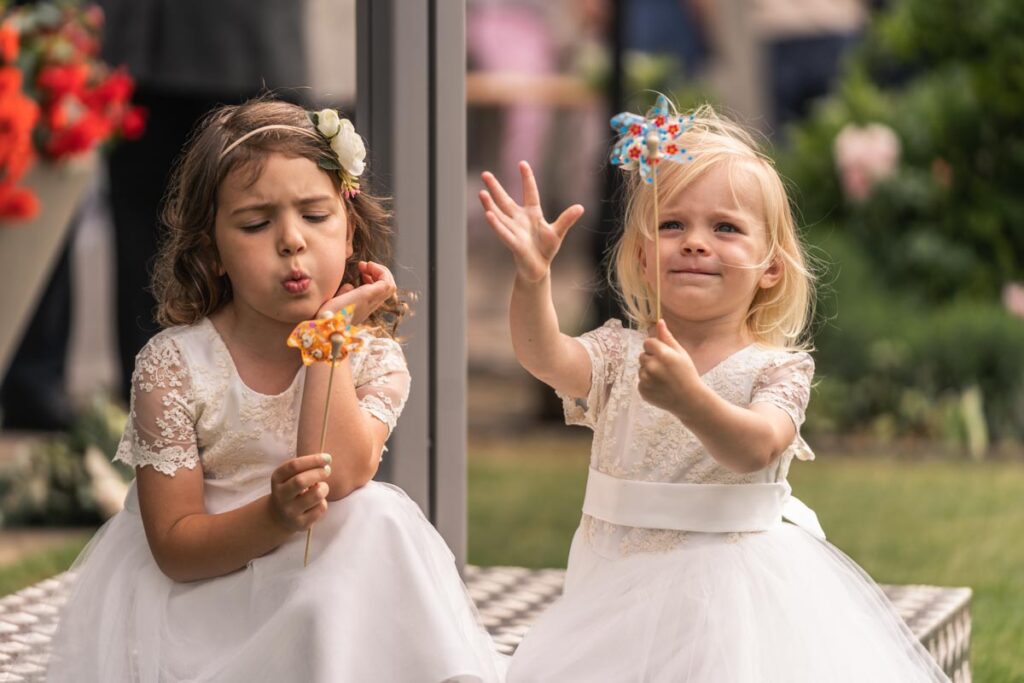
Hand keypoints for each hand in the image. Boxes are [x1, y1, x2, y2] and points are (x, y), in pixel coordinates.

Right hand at [269, 453, 331, 531]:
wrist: (279, 517)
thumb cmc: (291, 489)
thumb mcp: (290, 476)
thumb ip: (304, 468)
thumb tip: (325, 461)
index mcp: (277, 479)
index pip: (294, 466)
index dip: (313, 460)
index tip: (327, 458)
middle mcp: (280, 495)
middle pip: (301, 481)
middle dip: (319, 473)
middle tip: (327, 471)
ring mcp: (290, 511)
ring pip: (315, 495)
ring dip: (324, 488)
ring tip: (322, 488)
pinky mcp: (301, 523)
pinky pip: (321, 508)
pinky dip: (323, 502)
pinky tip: (316, 503)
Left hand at [317, 261, 395, 324]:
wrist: (320, 325)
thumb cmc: (324, 315)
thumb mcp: (334, 303)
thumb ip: (343, 294)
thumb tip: (349, 286)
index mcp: (363, 307)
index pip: (380, 292)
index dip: (374, 278)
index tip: (361, 270)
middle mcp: (370, 305)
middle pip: (388, 289)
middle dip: (379, 273)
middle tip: (363, 266)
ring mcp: (370, 301)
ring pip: (390, 286)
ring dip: (381, 271)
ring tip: (367, 265)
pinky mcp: (367, 296)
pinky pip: (386, 283)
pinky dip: (380, 271)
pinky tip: (367, 267)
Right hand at [478, 161, 583, 282]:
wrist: (538, 268)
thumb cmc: (546, 249)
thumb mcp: (558, 232)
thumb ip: (567, 219)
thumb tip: (580, 207)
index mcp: (532, 214)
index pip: (530, 193)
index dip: (527, 179)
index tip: (522, 163)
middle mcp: (519, 220)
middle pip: (505, 201)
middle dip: (495, 188)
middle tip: (485, 174)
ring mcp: (514, 231)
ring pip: (499, 215)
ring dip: (490, 205)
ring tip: (481, 193)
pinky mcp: (513, 243)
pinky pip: (503, 232)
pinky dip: (496, 224)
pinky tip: (488, 214)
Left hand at [638, 320, 699, 412]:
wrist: (689, 400)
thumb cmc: (687, 374)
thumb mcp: (681, 353)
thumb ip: (667, 338)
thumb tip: (659, 321)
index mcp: (662, 354)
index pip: (647, 342)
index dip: (655, 348)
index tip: (664, 355)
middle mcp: (652, 366)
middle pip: (642, 355)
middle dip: (651, 359)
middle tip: (665, 369)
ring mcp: (645, 379)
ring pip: (641, 369)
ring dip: (649, 371)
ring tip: (664, 379)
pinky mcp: (642, 390)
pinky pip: (640, 381)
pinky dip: (648, 383)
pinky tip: (660, 387)